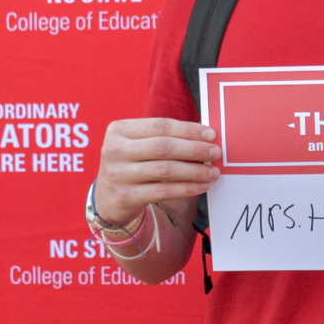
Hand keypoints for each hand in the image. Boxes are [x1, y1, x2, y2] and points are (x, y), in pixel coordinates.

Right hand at [94, 118, 220, 223]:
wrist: (107, 197)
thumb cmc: (131, 164)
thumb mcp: (137, 144)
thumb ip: (164, 137)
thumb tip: (205, 138)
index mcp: (119, 130)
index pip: (161, 126)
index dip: (189, 130)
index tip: (211, 134)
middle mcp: (114, 150)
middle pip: (164, 147)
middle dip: (195, 149)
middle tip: (216, 153)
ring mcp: (118, 174)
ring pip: (165, 170)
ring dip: (195, 171)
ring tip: (213, 172)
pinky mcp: (125, 196)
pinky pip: (163, 191)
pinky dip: (187, 188)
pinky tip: (201, 186)